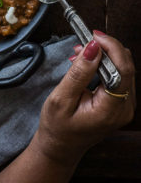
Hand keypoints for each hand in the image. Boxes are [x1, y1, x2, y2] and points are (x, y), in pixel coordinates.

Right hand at [33, 31, 135, 167]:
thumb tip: (92, 48)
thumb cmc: (57, 127)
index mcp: (111, 110)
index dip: (111, 48)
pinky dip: (103, 64)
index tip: (93, 36)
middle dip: (105, 49)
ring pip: (123, 68)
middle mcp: (124, 108)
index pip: (122, 70)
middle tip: (82, 43)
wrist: (60, 146)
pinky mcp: (120, 102)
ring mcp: (125, 106)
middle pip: (126, 66)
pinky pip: (118, 75)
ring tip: (80, 54)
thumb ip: (78, 73)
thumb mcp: (61, 99)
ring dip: (103, 55)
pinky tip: (86, 64)